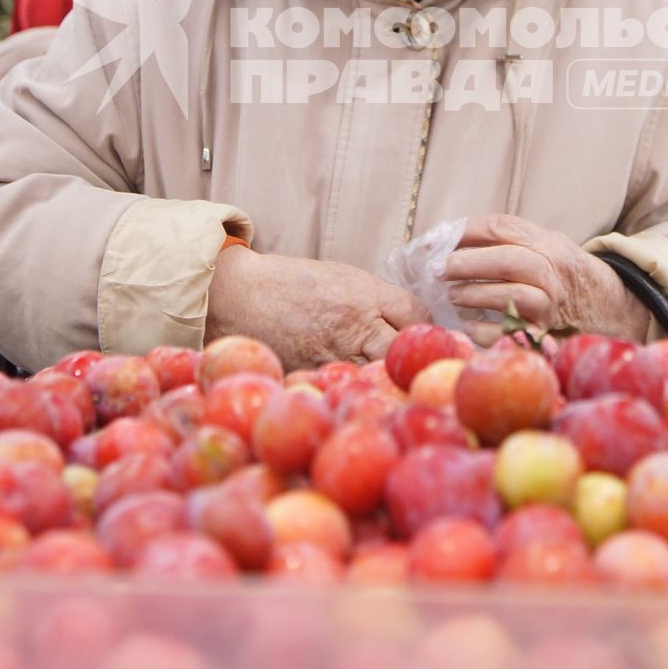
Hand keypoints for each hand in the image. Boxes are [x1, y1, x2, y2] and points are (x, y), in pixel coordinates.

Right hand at [206, 244, 430, 368]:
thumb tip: (404, 321)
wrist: (239, 296)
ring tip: (397, 381)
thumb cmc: (290, 282)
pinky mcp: (315, 376)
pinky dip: (355, 389)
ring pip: (379, 374)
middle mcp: (356, 326)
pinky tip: (359, 390)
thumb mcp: (340, 278)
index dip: (428, 323)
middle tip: (422, 362)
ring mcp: (335, 356)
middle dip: (417, 356)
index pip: (418, 313)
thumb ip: (373, 300)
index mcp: (365, 295)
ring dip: (389, 377)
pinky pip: (345, 387)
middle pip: (407, 348)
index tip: (427, 330)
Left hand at [440, 214, 651, 345]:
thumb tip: (445, 237)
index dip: (465, 231)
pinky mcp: (546, 333)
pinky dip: (488, 331)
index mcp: (546, 243)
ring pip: (515, 296)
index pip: (503, 228)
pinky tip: (467, 326)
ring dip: (477, 294)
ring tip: (452, 294)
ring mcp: (551, 305)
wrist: (599, 303)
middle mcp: (552, 272)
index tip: (434, 239)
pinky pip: (515, 334)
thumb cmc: (554, 271)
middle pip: (509, 261)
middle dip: (469, 263)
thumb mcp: (538, 244)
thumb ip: (502, 238)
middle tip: (438, 268)